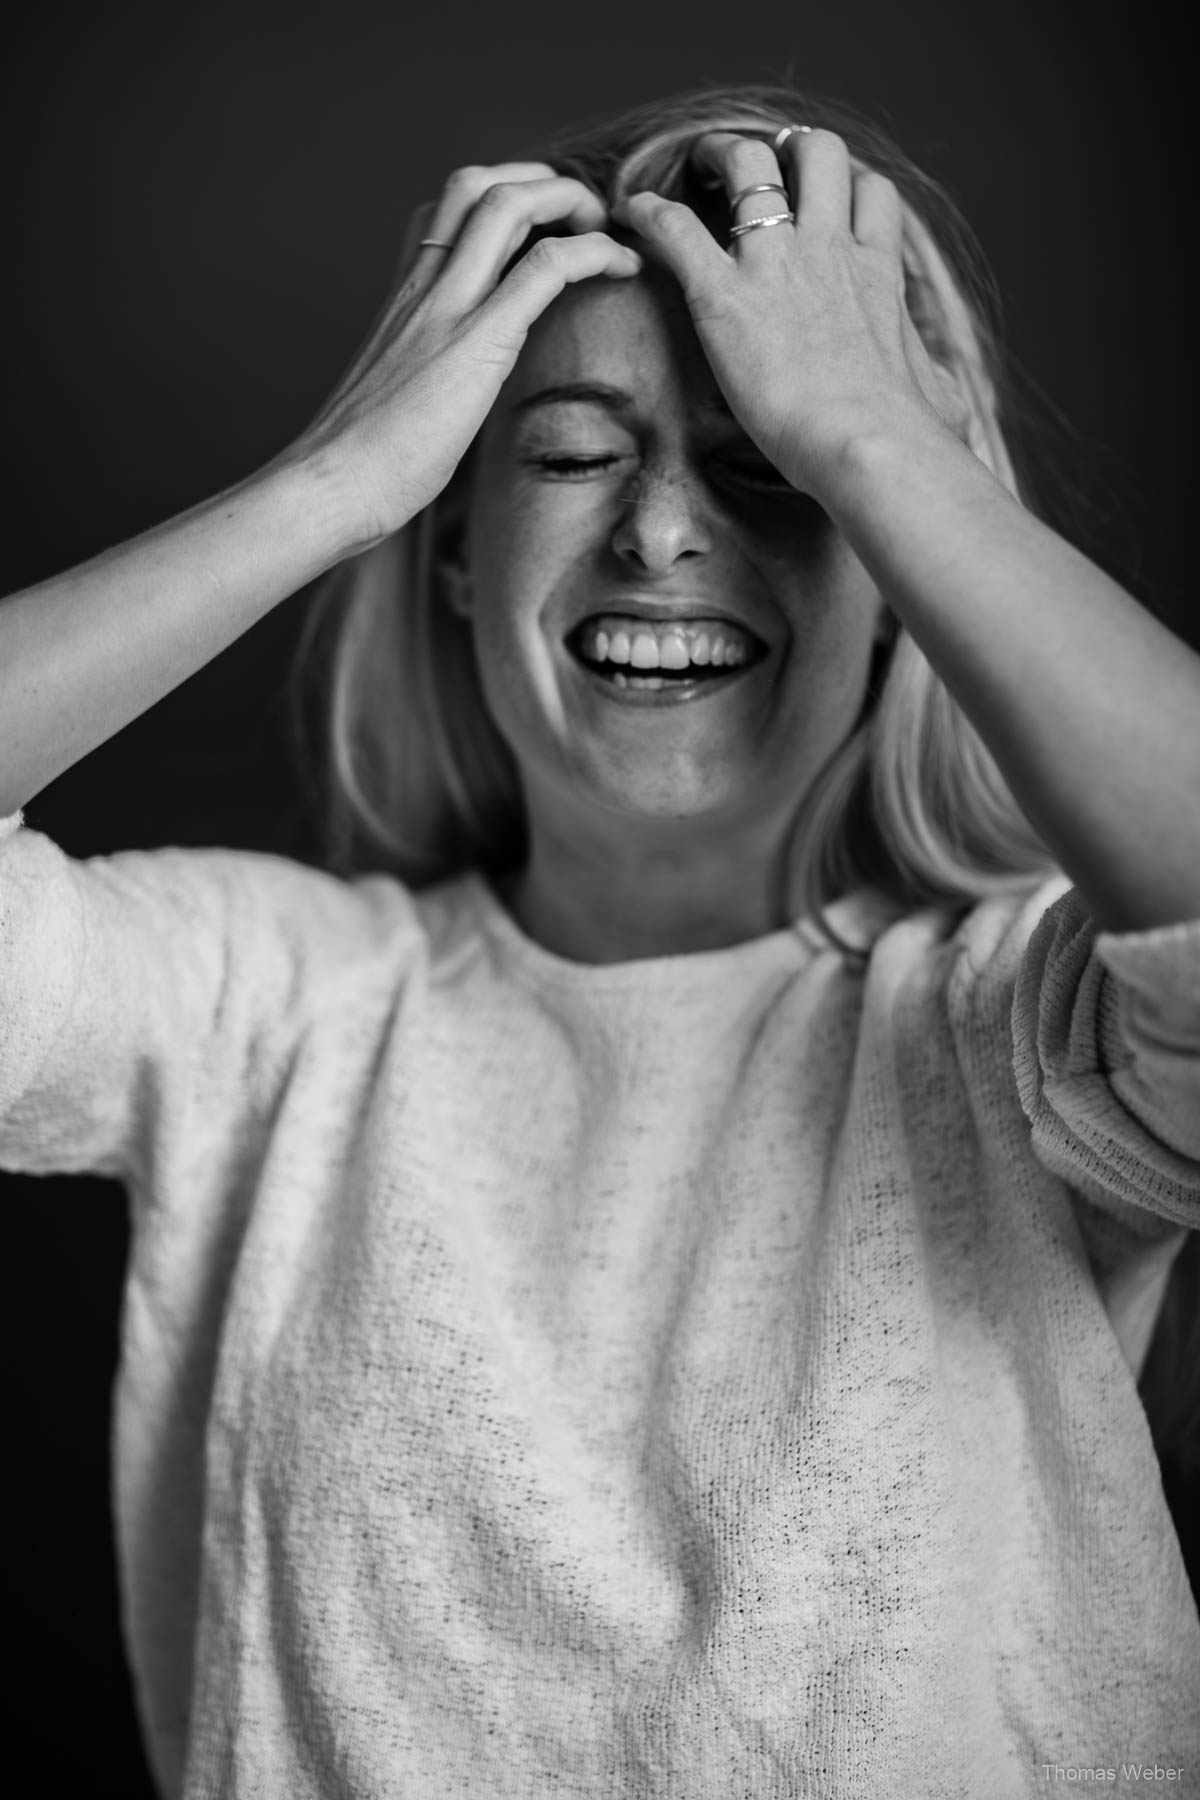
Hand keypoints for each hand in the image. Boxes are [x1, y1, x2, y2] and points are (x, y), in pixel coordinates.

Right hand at [293, 164, 641, 548]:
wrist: (331, 485)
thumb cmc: (361, 460)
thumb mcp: (397, 396)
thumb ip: (426, 371)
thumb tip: (451, 393)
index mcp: (406, 297)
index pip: (450, 209)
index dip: (507, 197)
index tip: (548, 227)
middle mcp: (424, 287)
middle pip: (479, 185)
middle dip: (542, 182)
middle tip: (586, 218)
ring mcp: (447, 309)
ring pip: (509, 205)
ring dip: (570, 200)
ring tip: (607, 229)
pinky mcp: (477, 343)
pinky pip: (544, 269)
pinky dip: (592, 252)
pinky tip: (620, 266)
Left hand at [611, 130, 970, 503]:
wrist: (867, 442)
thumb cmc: (907, 432)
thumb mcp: (939, 393)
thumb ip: (931, 379)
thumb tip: (942, 399)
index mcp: (877, 271)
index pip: (871, 194)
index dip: (847, 186)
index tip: (823, 201)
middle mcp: (828, 249)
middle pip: (816, 151)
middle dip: (784, 148)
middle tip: (756, 171)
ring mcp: (775, 265)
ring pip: (750, 163)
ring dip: (720, 155)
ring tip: (699, 170)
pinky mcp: (724, 296)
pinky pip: (677, 228)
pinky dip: (650, 213)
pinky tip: (633, 212)